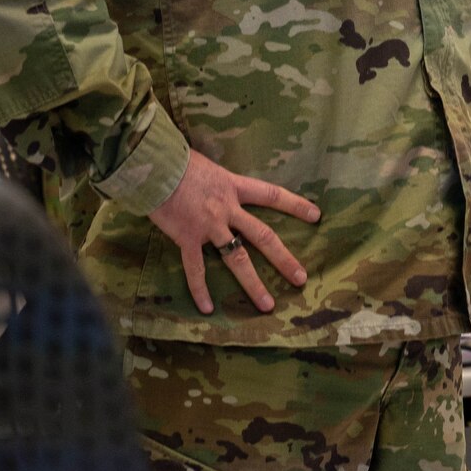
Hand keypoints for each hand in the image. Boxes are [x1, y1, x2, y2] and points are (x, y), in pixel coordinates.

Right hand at [147, 149, 320, 314]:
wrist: (154, 168)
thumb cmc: (177, 162)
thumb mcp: (209, 166)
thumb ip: (219, 181)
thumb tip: (219, 184)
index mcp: (234, 186)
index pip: (272, 195)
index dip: (295, 205)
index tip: (316, 215)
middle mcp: (227, 209)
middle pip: (263, 236)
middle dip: (284, 259)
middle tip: (301, 278)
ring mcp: (209, 226)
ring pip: (237, 259)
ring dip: (253, 284)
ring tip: (268, 305)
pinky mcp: (187, 238)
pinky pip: (195, 269)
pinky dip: (200, 290)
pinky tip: (207, 308)